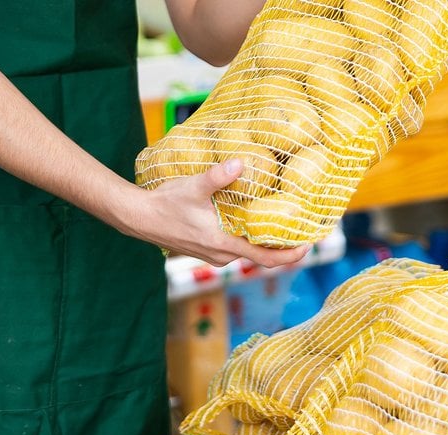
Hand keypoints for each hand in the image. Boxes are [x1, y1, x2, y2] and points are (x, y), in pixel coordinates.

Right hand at [127, 159, 311, 267]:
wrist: (139, 217)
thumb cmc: (165, 204)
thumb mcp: (194, 187)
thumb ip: (219, 176)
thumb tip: (241, 162)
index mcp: (223, 244)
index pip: (265, 258)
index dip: (290, 255)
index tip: (309, 246)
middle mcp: (222, 255)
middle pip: (260, 256)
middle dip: (282, 246)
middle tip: (302, 230)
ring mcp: (213, 254)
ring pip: (247, 251)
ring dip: (265, 242)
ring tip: (283, 225)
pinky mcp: (206, 248)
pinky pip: (235, 246)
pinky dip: (248, 238)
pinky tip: (253, 221)